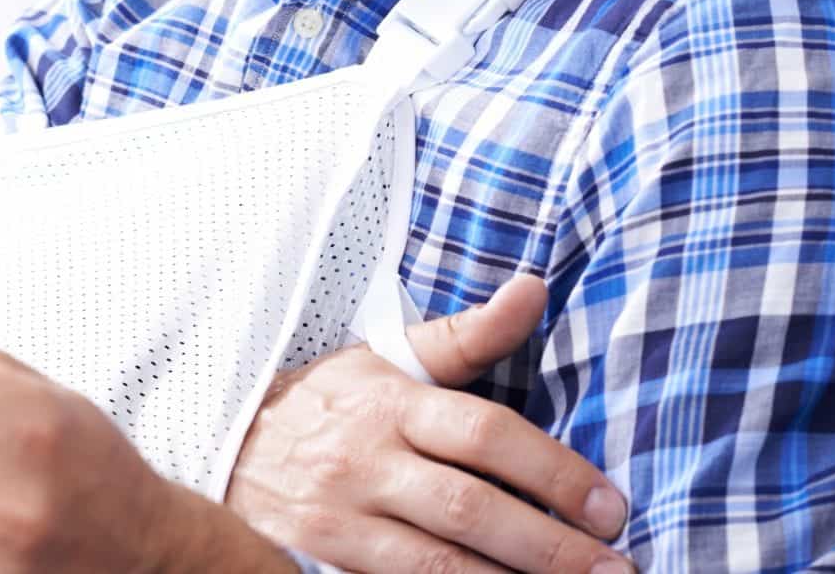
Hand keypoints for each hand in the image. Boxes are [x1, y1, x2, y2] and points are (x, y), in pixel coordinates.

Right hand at [225, 275, 631, 573]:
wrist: (218, 446)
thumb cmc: (326, 405)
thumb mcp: (386, 360)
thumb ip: (467, 337)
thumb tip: (534, 288)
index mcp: (391, 405)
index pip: (484, 433)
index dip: (552, 471)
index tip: (611, 508)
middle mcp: (364, 463)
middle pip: (468, 508)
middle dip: (548, 546)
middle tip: (616, 572)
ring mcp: (338, 523)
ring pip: (434, 566)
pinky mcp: (317, 566)